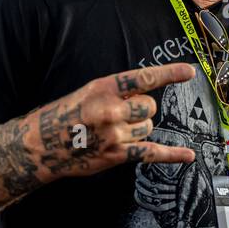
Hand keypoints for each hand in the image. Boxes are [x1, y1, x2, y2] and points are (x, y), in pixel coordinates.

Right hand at [25, 64, 197, 181]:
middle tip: (121, 116)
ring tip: (112, 132)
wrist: (39, 144)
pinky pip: (151, 153)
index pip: (144, 77)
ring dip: (138, 130)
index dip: (169, 73)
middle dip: (142, 110)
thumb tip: (145, 96)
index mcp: (104, 88)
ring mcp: (114, 134)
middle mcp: (111, 109)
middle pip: (149, 107)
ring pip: (147, 128)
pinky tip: (188, 156)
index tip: (189, 72)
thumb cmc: (64, 115)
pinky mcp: (115, 155)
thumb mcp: (88, 92)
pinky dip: (172, 155)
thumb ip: (117, 93)